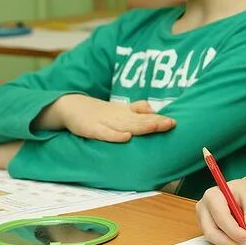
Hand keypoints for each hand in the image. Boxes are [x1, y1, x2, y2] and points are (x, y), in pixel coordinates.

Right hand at [39, 94, 175, 141]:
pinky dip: (115, 135)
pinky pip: (104, 133)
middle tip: (171, 123)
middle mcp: (118, 117)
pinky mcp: (92, 129)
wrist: (71, 107)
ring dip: (141, 126)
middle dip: (154, 122)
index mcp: (125, 114)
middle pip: (139, 120)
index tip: (174, 122)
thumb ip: (136, 110)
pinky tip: (126, 137)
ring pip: (126, 125)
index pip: (145, 117)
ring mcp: (105, 123)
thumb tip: (154, 110)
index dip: (158, 119)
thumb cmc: (100, 113)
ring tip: (155, 127)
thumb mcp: (120, 111)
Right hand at [196, 178, 245, 244]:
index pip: (220, 217)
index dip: (235, 231)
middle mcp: (203, 208)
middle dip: (232, 242)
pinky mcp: (206, 229)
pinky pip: (217, 241)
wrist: (242, 194)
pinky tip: (242, 239)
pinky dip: (231, 244)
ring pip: (214, 240)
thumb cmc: (244, 192)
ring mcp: (203, 220)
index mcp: (212, 196)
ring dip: (232, 244)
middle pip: (212, 232)